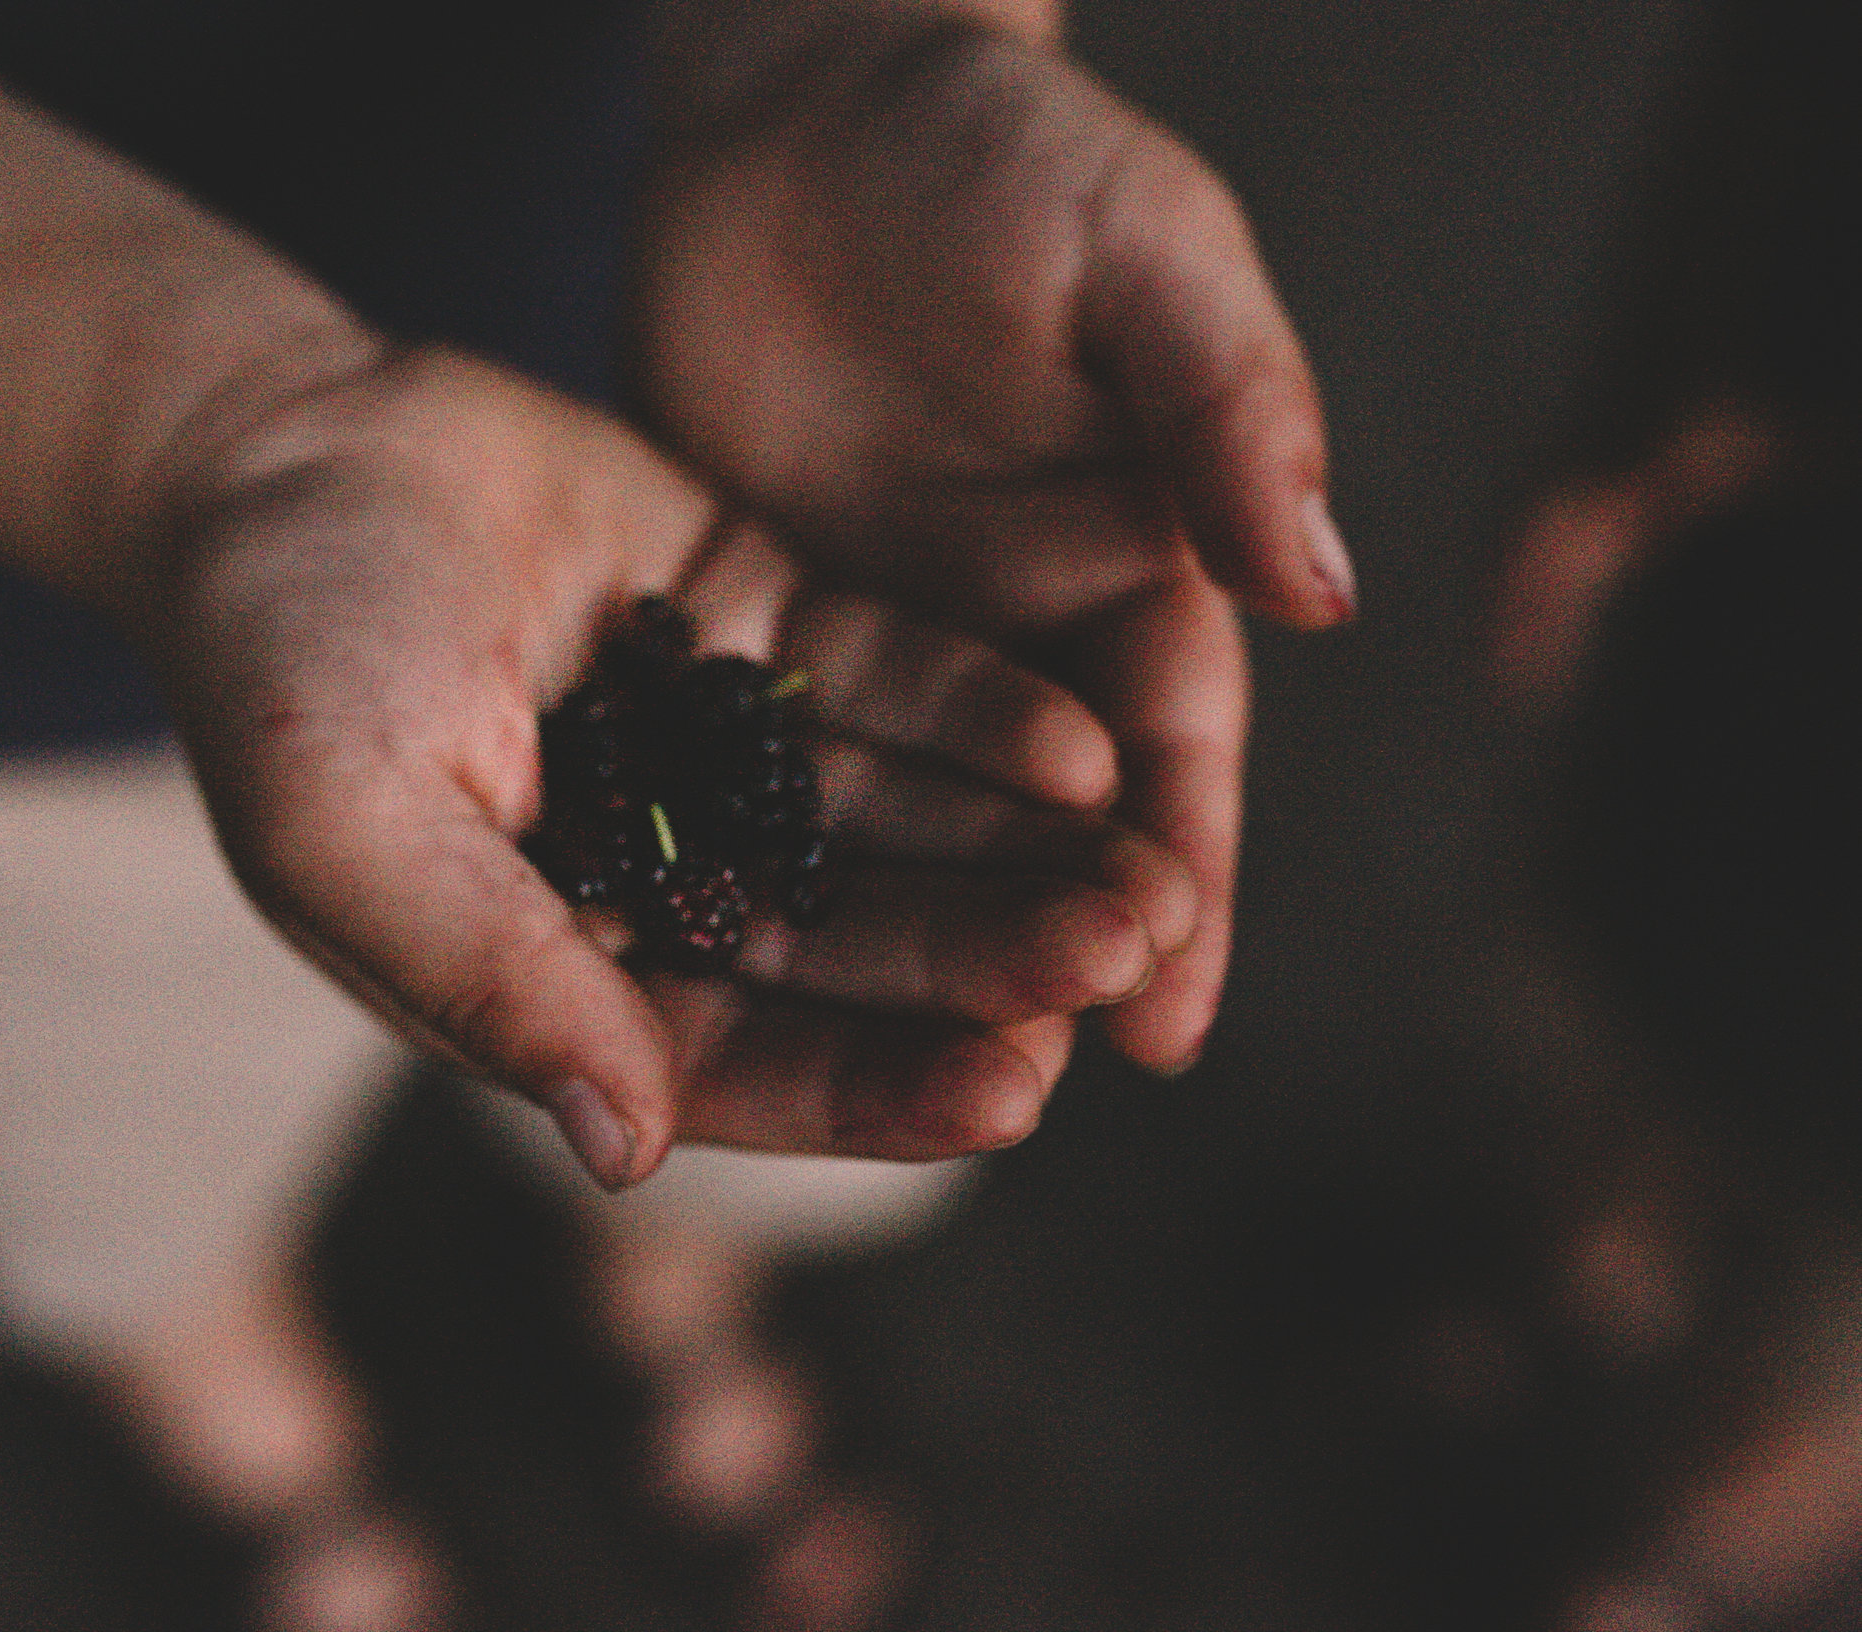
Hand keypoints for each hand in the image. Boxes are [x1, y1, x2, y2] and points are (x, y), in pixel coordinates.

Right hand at [137, 344, 1194, 1184]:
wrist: (270, 443)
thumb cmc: (272, 656)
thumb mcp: (350, 828)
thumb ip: (487, 977)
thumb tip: (624, 1152)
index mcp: (559, 973)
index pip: (742, 1064)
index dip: (876, 1088)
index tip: (1009, 1095)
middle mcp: (661, 883)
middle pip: (850, 950)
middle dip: (984, 963)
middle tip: (1120, 952)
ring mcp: (717, 755)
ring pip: (893, 826)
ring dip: (1016, 852)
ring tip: (1148, 868)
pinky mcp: (759, 628)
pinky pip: (887, 685)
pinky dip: (978, 717)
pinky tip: (1077, 746)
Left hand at [635, 19, 1351, 1073]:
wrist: (805, 101)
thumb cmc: (1004, 149)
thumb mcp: (1144, 258)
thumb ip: (1228, 411)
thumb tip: (1327, 592)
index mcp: (1138, 562)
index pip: (1173, 753)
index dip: (1179, 878)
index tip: (1171, 1012)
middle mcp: (1018, 630)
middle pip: (1044, 824)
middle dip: (1045, 949)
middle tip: (1032, 1082)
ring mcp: (888, 635)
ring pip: (909, 821)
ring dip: (914, 938)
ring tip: (901, 1065)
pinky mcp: (759, 615)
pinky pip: (769, 758)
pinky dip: (776, 853)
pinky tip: (751, 953)